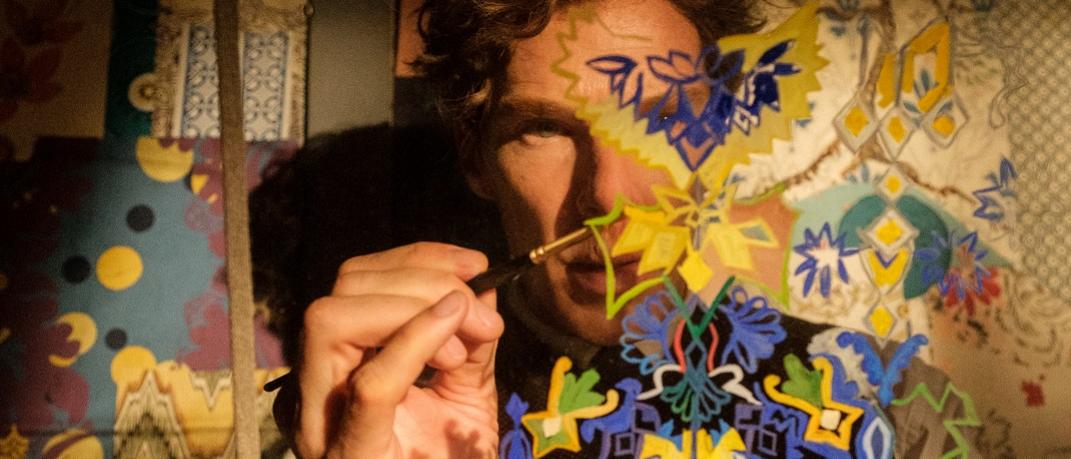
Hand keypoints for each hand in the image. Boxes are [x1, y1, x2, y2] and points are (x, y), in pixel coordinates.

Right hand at [293, 243, 503, 457]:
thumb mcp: (465, 398)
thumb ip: (468, 345)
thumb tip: (478, 292)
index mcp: (345, 369)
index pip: (356, 283)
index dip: (415, 260)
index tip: (476, 267)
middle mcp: (322, 391)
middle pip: (342, 292)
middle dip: (420, 281)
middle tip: (479, 312)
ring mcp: (325, 425)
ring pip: (331, 320)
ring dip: (414, 309)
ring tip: (468, 342)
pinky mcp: (349, 455)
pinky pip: (371, 385)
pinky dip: (414, 344)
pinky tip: (457, 341)